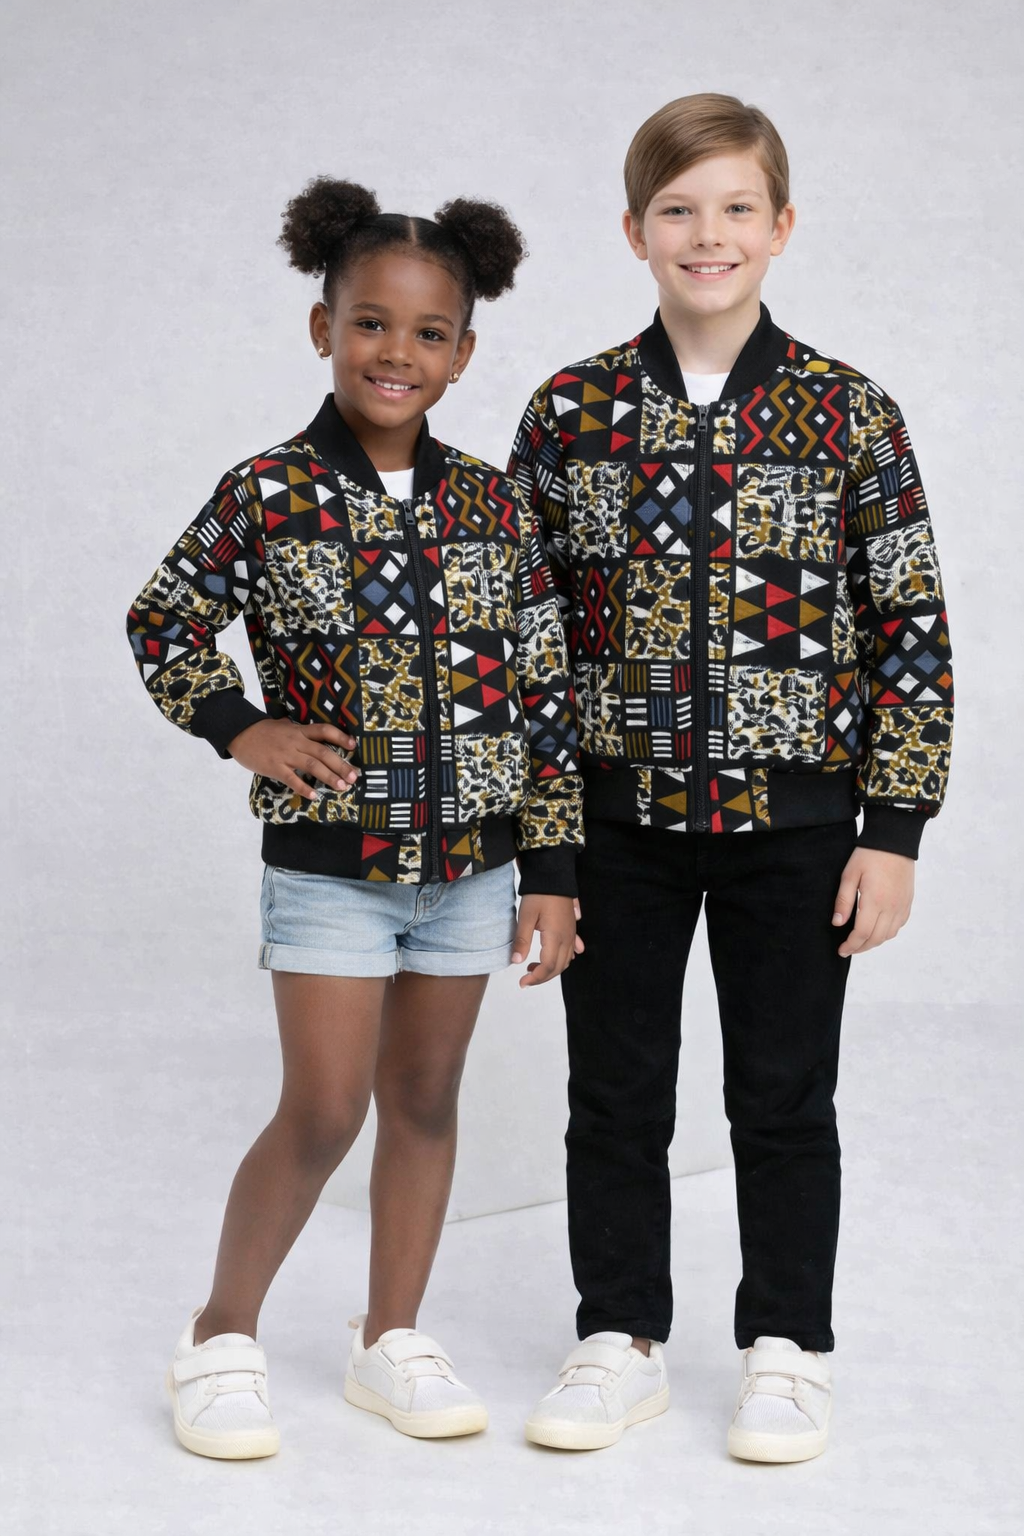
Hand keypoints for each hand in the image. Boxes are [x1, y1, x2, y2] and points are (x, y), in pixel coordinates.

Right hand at [228, 718, 359, 800]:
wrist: (239, 734)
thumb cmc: (262, 731)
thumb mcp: (283, 725)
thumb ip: (298, 730)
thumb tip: (313, 733)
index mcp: (299, 730)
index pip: (324, 731)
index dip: (340, 737)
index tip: (354, 746)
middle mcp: (296, 741)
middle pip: (323, 752)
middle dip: (341, 765)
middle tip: (354, 777)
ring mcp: (286, 755)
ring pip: (312, 765)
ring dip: (329, 776)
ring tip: (341, 787)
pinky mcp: (275, 767)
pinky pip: (292, 779)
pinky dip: (304, 787)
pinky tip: (314, 795)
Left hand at [511, 895, 581, 986]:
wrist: (554, 875)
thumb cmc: (538, 895)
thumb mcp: (525, 916)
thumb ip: (521, 940)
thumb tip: (516, 962)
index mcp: (555, 938)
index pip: (548, 967)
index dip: (536, 978)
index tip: (522, 982)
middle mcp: (567, 939)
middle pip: (558, 968)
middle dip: (542, 977)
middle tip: (525, 978)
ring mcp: (572, 934)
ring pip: (566, 961)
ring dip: (551, 969)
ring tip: (533, 966)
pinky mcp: (572, 928)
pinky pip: (572, 950)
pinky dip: (563, 959)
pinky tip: (554, 958)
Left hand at [832, 846, 914, 956]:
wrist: (895, 841)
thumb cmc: (869, 855)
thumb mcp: (849, 874)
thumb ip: (843, 900)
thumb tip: (837, 923)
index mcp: (875, 901)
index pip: (862, 933)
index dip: (851, 945)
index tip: (841, 950)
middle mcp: (891, 907)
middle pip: (876, 938)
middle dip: (860, 948)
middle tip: (848, 949)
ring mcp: (902, 905)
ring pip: (889, 935)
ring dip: (874, 942)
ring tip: (860, 941)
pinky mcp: (908, 901)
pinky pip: (899, 925)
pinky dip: (887, 933)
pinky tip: (877, 930)